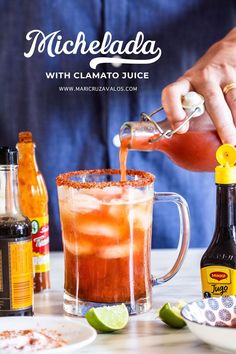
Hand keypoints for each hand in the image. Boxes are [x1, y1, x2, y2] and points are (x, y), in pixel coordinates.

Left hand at [162, 27, 235, 144]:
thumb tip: (186, 140)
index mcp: (185, 83)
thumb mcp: (193, 91)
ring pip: (234, 98)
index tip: (181, 130)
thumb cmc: (207, 82)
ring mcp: (224, 73)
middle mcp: (203, 77)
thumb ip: (189, 112)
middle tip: (229, 142)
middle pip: (213, 101)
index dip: (173, 110)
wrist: (229, 51)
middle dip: (222, 124)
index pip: (172, 93)